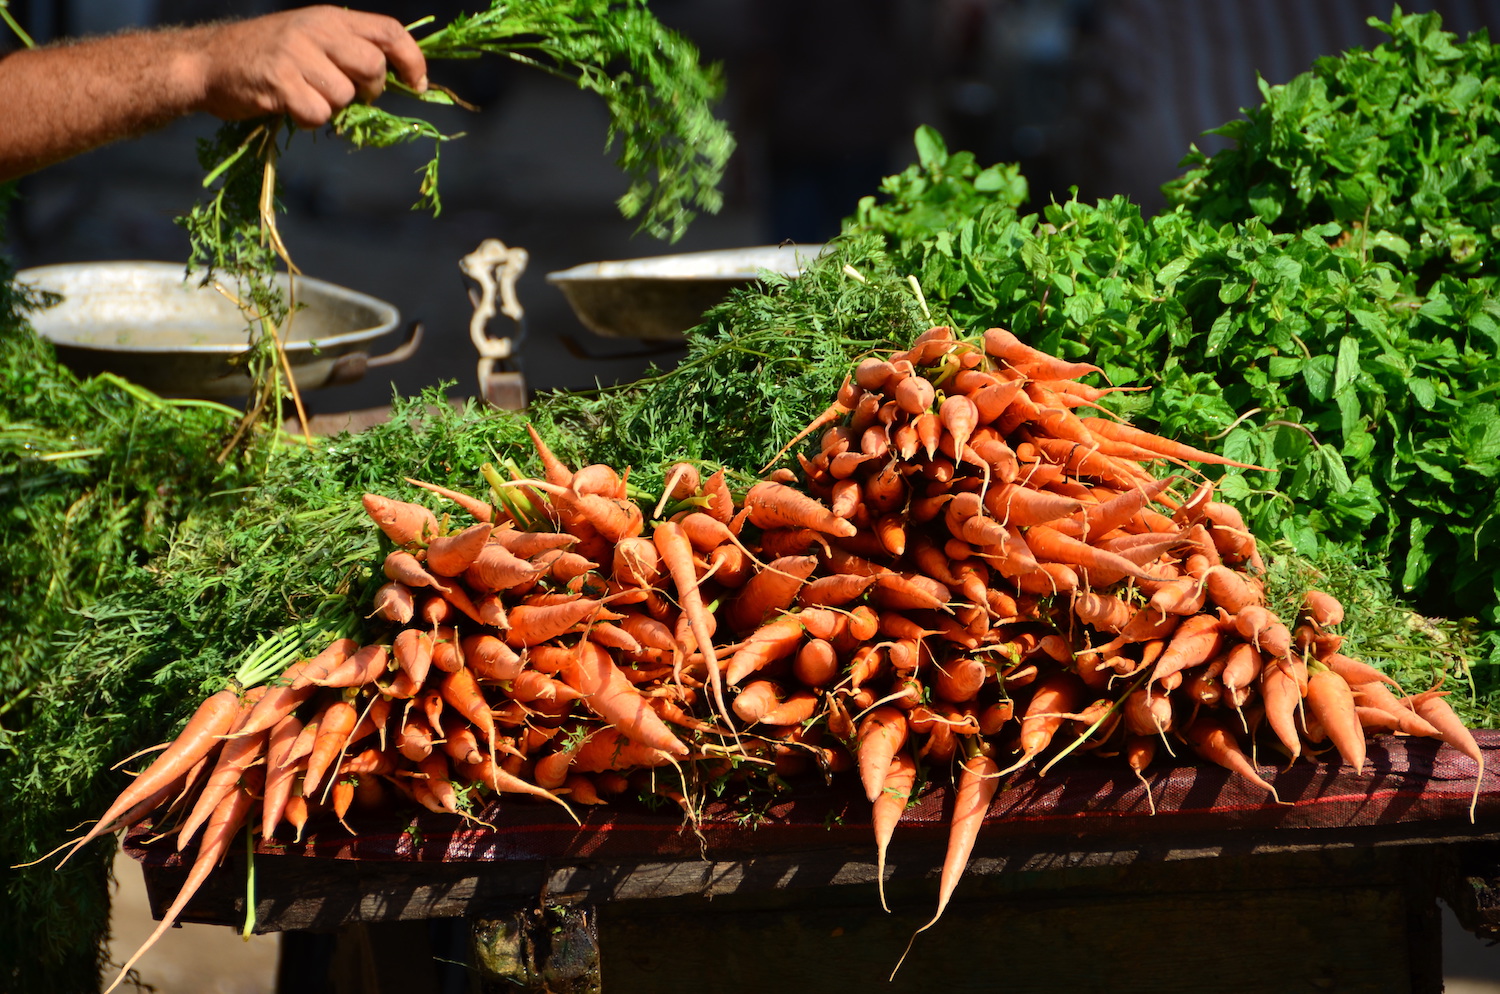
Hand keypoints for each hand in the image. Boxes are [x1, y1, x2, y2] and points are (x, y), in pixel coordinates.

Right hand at [189, 6, 427, 127]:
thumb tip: (400, 79)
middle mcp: (316, 29)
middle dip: (368, 91)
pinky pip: (317, 114)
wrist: (208, 62)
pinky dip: (308, 119)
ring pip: (345, 96)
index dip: (413, 60)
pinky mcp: (279, 81)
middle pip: (373, 68)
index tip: (419, 85)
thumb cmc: (268, 56)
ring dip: (331, 107)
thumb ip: (351, 50)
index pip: (390, 32)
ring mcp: (296, 54)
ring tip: (304, 94)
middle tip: (345, 94)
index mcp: (331, 18)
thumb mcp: (313, 39)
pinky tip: (287, 106)